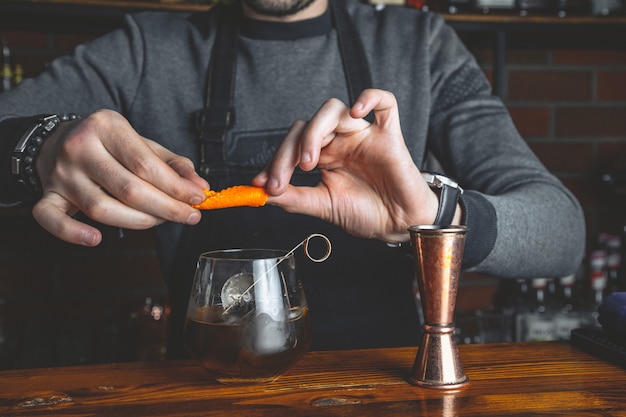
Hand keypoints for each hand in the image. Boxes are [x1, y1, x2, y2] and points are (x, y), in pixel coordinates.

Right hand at [32, 110, 208, 245]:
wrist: (56, 140)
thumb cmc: (109, 146)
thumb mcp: (142, 144)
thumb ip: (173, 165)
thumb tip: (201, 187)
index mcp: (107, 127)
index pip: (145, 164)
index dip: (175, 187)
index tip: (198, 199)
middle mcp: (80, 147)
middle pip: (128, 189)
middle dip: (165, 208)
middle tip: (189, 217)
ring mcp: (61, 173)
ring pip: (101, 208)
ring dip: (138, 222)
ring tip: (159, 221)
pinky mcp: (46, 195)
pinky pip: (51, 219)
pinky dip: (72, 234)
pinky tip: (95, 240)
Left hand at [254, 89, 444, 242]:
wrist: (400, 225)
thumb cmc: (368, 214)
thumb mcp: (323, 207)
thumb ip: (295, 199)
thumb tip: (263, 193)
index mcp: (325, 156)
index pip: (292, 144)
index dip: (274, 162)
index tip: (261, 184)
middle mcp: (340, 141)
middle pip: (305, 126)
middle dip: (286, 153)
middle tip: (280, 181)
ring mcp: (363, 135)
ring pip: (332, 110)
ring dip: (313, 132)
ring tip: (309, 162)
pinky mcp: (389, 136)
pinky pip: (385, 103)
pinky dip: (370, 98)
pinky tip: (356, 111)